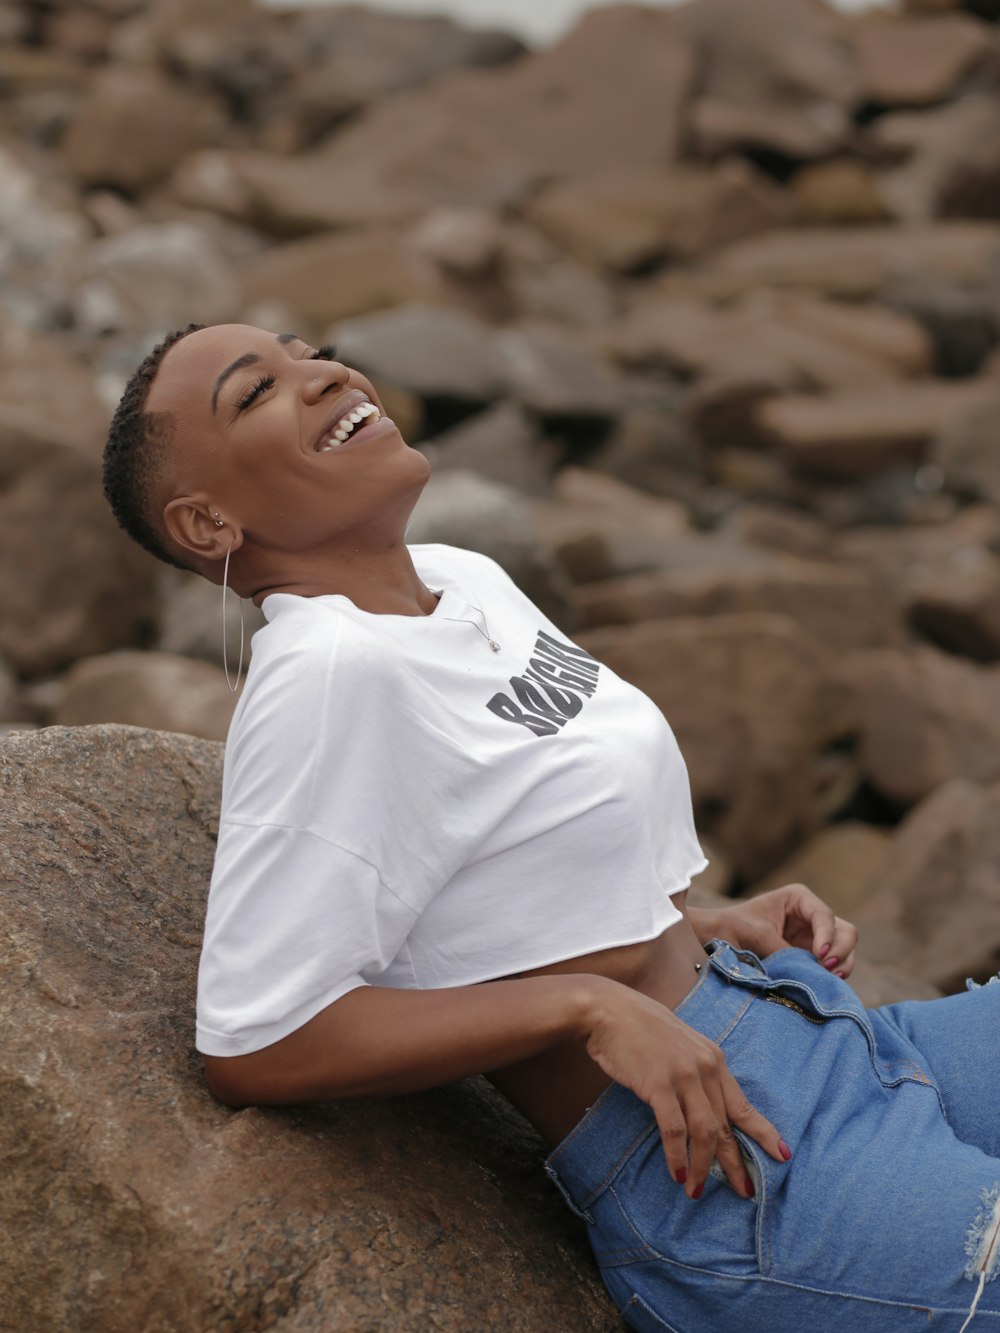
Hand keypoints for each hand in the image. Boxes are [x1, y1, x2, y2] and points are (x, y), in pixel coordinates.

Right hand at [582, 980, 790, 1201]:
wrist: (608, 1010)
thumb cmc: (639, 1028)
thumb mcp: (679, 1047)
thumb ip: (694, 1073)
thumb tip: (703, 1108)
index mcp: (713, 1059)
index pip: (743, 1104)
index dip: (763, 1132)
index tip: (782, 1155)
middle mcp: (705, 1067)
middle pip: (726, 1125)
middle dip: (736, 1162)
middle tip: (744, 1191)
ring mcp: (683, 1075)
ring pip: (704, 1132)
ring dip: (703, 1167)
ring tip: (697, 1192)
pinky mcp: (659, 1084)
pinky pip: (674, 1129)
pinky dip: (677, 1156)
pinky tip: (678, 1174)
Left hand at [693, 884, 857, 978]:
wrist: (717, 939)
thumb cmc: (733, 928)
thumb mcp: (758, 936)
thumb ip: (785, 951)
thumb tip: (811, 972)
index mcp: (799, 899)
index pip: (824, 915)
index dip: (828, 936)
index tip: (819, 955)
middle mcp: (811, 916)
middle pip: (845, 931)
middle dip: (840, 950)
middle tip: (827, 969)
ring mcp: (815, 937)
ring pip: (844, 949)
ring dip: (841, 964)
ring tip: (828, 978)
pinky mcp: (813, 956)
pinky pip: (835, 965)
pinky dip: (834, 975)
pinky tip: (824, 983)